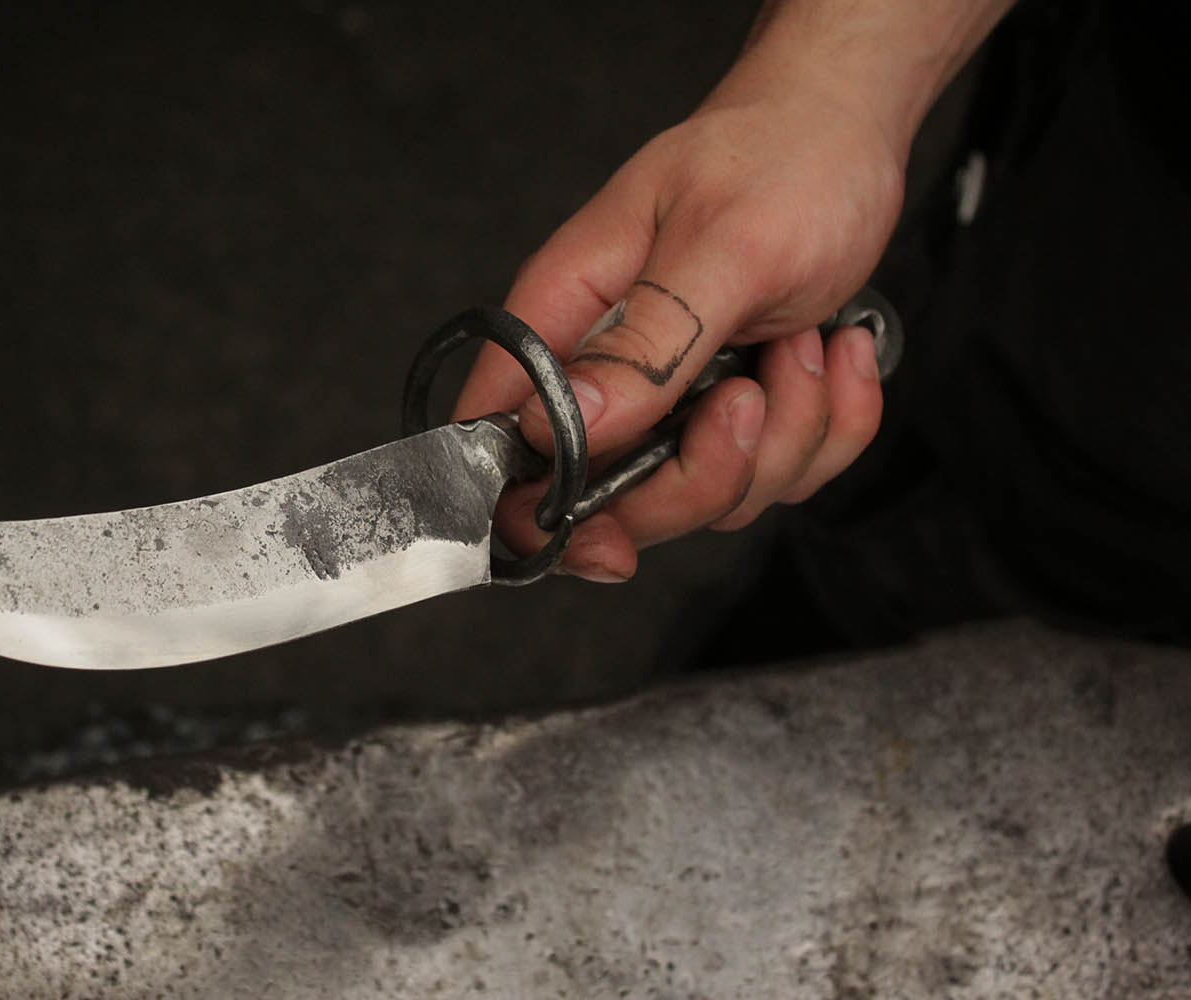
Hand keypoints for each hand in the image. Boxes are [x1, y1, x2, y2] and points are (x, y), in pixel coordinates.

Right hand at [453, 73, 904, 581]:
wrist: (846, 127)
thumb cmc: (778, 161)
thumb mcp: (720, 249)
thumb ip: (645, 347)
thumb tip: (561, 431)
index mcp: (565, 318)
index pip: (500, 438)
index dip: (536, 510)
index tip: (605, 535)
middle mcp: (607, 370)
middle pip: (613, 501)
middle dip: (703, 475)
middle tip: (748, 396)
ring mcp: (674, 399)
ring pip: (709, 495)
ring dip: (786, 434)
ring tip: (804, 343)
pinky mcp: (737, 411)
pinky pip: (780, 474)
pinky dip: (831, 426)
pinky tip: (833, 352)